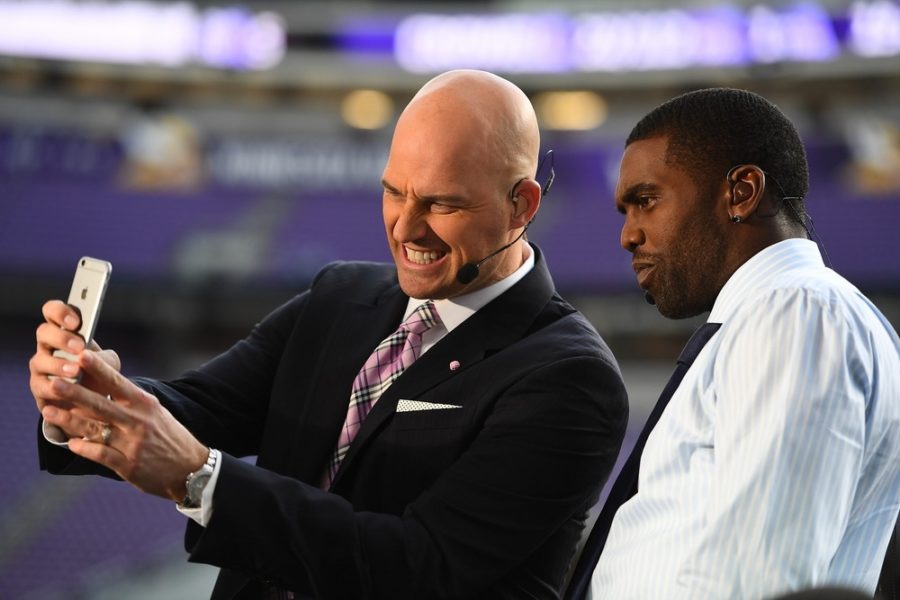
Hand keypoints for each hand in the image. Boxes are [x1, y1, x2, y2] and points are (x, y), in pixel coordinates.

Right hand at [30, 300, 119, 433]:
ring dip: (57, 365)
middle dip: (61, 338)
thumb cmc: (99, 373)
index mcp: (64, 331)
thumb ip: (103, 356)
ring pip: (39, 360)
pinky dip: (53, 388)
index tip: (76, 321)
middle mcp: (47, 345)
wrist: (93, 401)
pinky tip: (66, 389)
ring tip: (76, 371)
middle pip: (43, 332)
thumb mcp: (108, 362)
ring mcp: (40, 367)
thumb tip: (90, 356)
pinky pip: (40, 386)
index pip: (53, 311)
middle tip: (79, 347)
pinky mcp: (39, 388)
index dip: (60, 312)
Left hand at [39, 349, 208, 501]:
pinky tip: (70, 443)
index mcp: (145, 405)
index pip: (118, 383)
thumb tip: (105, 380)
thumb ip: (131, 399)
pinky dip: (83, 448)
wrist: (191, 468)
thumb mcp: (155, 411)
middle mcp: (138, 422)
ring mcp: (132, 444)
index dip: (99, 369)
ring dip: (69, 420)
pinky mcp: (128, 466)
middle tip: (53, 382)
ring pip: (94, 430)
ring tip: (47, 411)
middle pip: (101, 404)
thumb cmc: (169, 435)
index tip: (82, 355)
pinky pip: (100, 455)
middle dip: (75, 393)